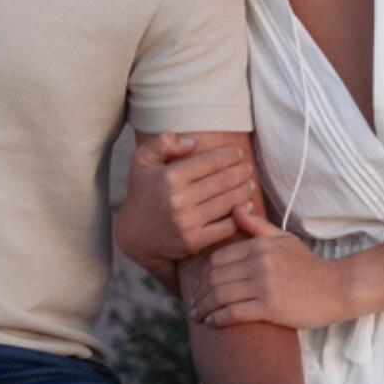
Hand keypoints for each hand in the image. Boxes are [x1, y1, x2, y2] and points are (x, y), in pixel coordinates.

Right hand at [115, 132, 258, 267]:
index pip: (211, 161)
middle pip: (224, 181)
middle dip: (241, 171)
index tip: (237, 153)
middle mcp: (179, 200)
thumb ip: (162, 142)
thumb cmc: (142, 191)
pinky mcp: (193, 242)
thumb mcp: (142, 160)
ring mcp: (187, 223)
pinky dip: (240, 215)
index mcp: (170, 177)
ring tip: (250, 183)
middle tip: (248, 168)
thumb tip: (191, 143)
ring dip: (244, 190)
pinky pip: (226, 227)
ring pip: (228, 202)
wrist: (133, 234)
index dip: (229, 155)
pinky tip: (245, 206)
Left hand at [189, 207, 352, 329]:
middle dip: (199, 292)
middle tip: (193, 304)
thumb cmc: (308, 266)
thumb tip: (235, 207)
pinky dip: (219, 318)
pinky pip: (235, 312)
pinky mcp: (271, 307)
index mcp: (260, 245)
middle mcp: (259, 262)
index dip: (203, 274)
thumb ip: (257, 226)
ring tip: (198, 315)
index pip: (218, 258)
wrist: (336, 288)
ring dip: (205, 307)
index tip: (198, 286)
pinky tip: (212, 322)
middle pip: (215, 277)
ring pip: (221, 295)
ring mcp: (265, 285)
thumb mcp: (284, 239)